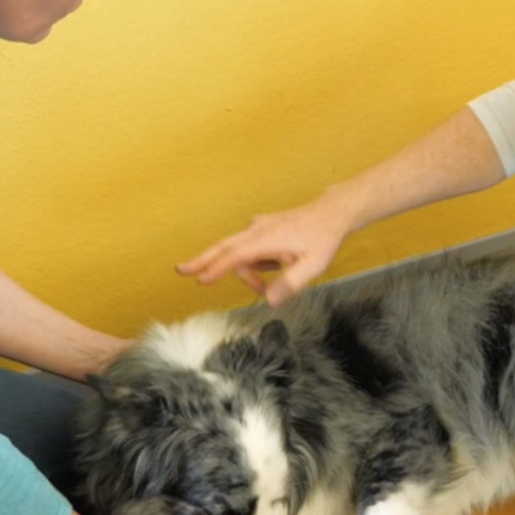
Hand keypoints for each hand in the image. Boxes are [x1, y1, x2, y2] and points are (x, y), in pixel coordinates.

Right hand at [177, 197, 355, 305]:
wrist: (333, 213)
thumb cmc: (323, 238)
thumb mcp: (313, 265)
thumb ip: (290, 284)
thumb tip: (269, 301)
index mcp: (267, 239)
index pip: (235, 256)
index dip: (217, 268)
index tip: (200, 279)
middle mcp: (257, 230)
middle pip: (223, 247)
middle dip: (202, 260)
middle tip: (181, 270)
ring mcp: (258, 227)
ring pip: (238, 251)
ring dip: (245, 272)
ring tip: (264, 287)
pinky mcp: (263, 228)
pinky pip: (248, 248)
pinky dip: (252, 263)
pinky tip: (276, 265)